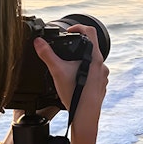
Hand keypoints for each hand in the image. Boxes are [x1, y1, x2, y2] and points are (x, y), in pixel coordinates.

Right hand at [33, 24, 108, 143]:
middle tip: (65, 51)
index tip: (70, 31)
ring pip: (93, 62)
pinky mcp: (102, 85)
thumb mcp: (57, 71)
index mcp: (94, 56)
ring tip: (69, 68)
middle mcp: (102, 64)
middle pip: (91, 47)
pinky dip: (85, 73)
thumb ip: (47, 54)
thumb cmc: (75, 94)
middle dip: (77, 47)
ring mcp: (103, 75)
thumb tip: (38, 42)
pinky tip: (75, 80)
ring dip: (82, 61)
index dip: (78, 27)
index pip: (90, 31)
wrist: (85, 116)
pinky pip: (94, 74)